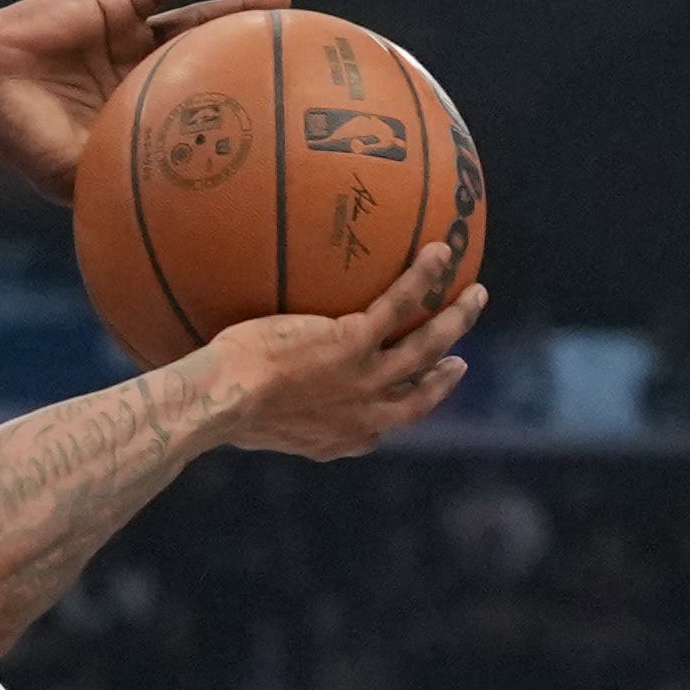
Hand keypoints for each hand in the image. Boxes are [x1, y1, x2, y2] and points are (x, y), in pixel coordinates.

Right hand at [0, 0, 279, 195]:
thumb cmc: (20, 131)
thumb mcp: (66, 171)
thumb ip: (108, 186)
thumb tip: (151, 226)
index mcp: (135, 120)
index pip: (197, 116)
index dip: (236, 118)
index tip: (281, 122)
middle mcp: (139, 81)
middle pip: (211, 64)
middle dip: (254, 56)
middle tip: (303, 48)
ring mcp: (128, 43)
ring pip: (195, 23)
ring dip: (237, 9)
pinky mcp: (112, 10)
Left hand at [190, 236, 484, 458]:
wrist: (223, 401)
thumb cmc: (214, 410)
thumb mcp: (238, 422)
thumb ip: (251, 410)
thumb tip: (225, 394)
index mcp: (335, 439)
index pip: (378, 431)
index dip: (399, 414)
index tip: (412, 399)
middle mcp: (360, 415)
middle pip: (420, 397)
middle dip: (445, 380)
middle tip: (461, 362)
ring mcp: (364, 378)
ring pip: (426, 347)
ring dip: (456, 320)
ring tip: (476, 295)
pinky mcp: (355, 342)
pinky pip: (400, 303)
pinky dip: (423, 277)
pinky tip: (440, 251)